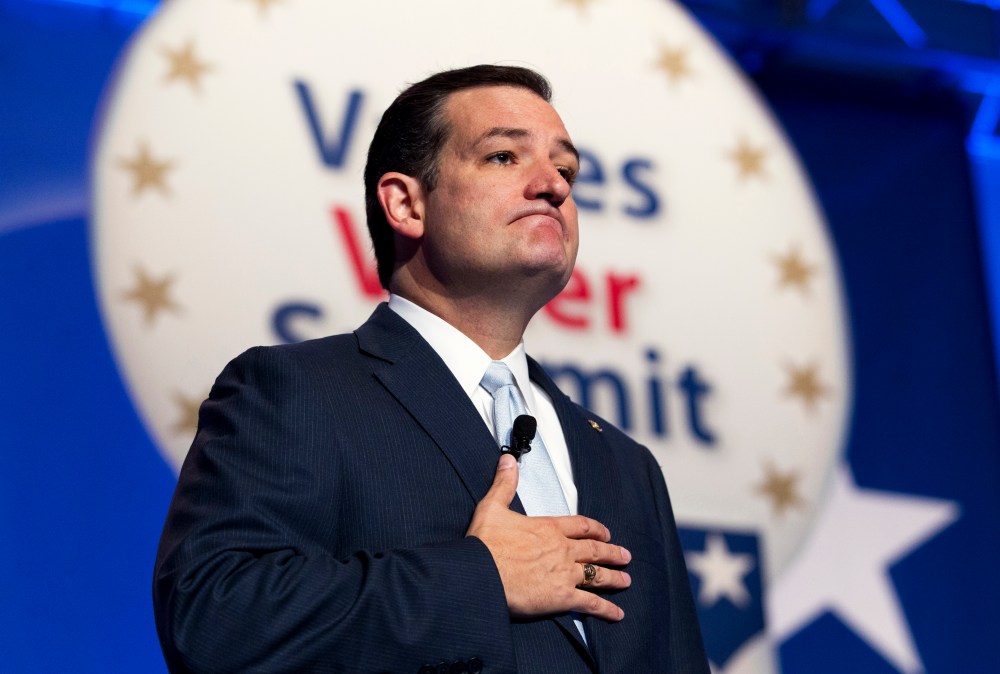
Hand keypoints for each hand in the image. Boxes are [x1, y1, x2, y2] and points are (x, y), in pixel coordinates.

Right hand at [466, 454, 631, 620]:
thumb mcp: (492, 506)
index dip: (596, 529)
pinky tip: (617, 614)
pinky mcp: (562, 598)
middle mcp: (562, 549)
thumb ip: (504, 483)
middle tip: (626, 556)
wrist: (480, 573)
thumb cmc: (484, 542)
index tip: (605, 533)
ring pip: (598, 575)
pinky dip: (606, 609)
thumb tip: (507, 459)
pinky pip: (590, 603)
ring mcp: (565, 574)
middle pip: (595, 550)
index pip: (581, 525)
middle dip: (612, 553)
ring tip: (626, 580)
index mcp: (549, 528)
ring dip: (614, 578)